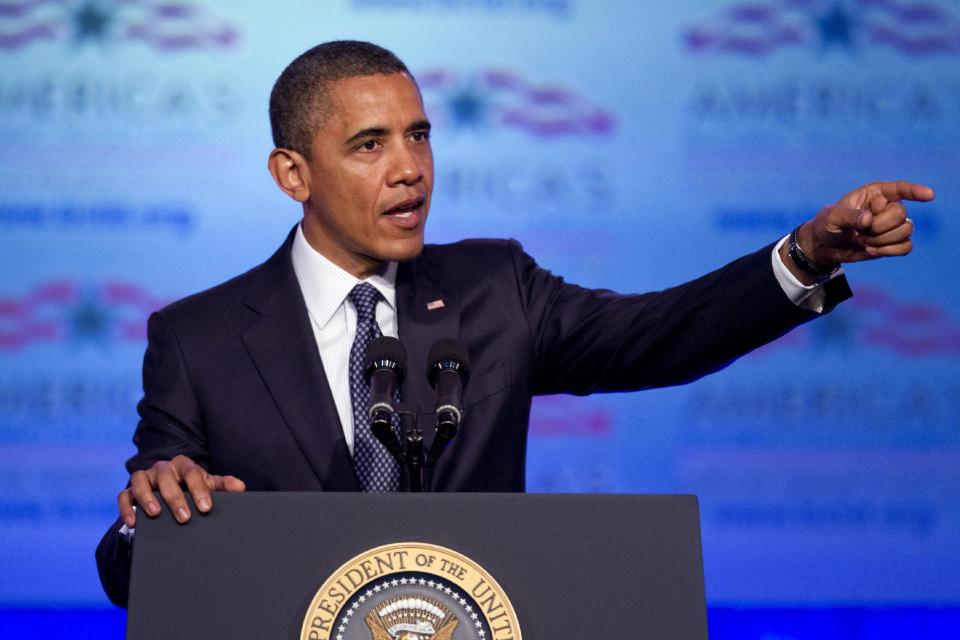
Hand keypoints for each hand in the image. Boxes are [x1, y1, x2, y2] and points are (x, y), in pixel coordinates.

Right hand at [118, 455, 245, 527]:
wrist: (170, 490)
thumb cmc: (192, 488)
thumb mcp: (208, 485)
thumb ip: (223, 485)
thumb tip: (240, 487)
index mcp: (184, 465)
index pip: (192, 472)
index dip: (199, 489)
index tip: (206, 508)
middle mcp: (163, 468)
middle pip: (167, 477)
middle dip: (175, 498)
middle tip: (184, 518)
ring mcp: (145, 478)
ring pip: (140, 480)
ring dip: (147, 497)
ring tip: (156, 514)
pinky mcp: (130, 491)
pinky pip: (124, 495)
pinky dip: (126, 507)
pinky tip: (132, 523)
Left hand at [784, 180, 934, 282]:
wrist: (825, 246)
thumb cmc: (827, 224)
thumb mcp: (831, 217)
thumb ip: (849, 216)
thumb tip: (869, 219)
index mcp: (874, 193)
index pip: (899, 189)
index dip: (915, 191)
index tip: (929, 196)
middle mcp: (888, 206)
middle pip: (901, 215)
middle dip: (878, 227)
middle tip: (859, 232)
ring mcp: (892, 225)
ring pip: (906, 231)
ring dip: (881, 240)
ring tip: (862, 240)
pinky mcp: (892, 242)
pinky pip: (906, 247)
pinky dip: (889, 251)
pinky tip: (871, 250)